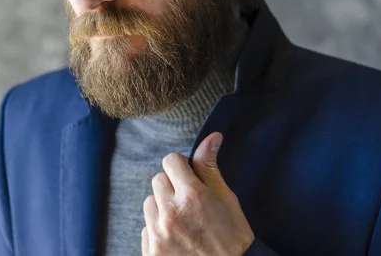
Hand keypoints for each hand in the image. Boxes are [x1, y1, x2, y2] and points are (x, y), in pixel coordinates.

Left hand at [142, 132, 254, 255]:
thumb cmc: (233, 238)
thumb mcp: (227, 199)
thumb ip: (210, 167)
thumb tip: (212, 137)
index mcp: (192, 195)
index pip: (170, 161)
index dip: (182, 167)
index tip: (190, 178)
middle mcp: (171, 212)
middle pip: (158, 180)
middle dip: (172, 186)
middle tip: (189, 202)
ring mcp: (158, 234)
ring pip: (149, 203)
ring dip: (163, 208)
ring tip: (183, 222)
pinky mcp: (150, 252)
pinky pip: (146, 229)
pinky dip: (158, 230)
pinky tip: (177, 239)